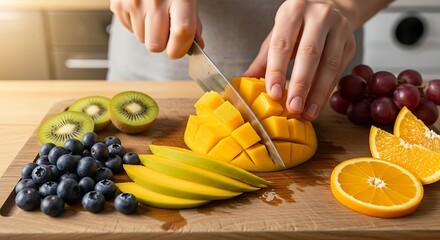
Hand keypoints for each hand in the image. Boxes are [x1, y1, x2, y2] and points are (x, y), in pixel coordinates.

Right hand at [110, 0, 202, 58]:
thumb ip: (193, 24)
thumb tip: (195, 46)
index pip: (181, 33)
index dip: (180, 48)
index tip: (179, 49)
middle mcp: (155, 0)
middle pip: (155, 45)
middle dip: (161, 43)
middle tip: (165, 29)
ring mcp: (134, 2)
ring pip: (141, 39)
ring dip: (148, 33)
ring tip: (152, 14)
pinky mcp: (118, 4)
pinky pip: (129, 30)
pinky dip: (136, 24)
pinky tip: (142, 10)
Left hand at [244, 0, 355, 120]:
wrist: (330, 9)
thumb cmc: (298, 26)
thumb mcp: (277, 35)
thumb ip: (263, 60)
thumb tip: (244, 82)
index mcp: (293, 11)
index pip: (283, 44)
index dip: (277, 71)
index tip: (274, 94)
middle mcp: (319, 16)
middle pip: (310, 53)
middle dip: (301, 84)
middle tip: (292, 107)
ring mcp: (339, 28)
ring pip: (329, 64)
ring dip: (317, 93)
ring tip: (306, 112)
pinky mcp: (351, 43)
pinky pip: (339, 71)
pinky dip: (327, 91)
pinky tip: (317, 105)